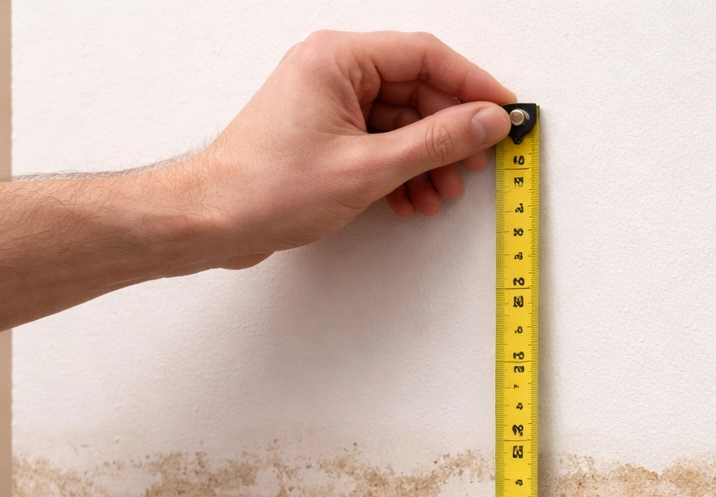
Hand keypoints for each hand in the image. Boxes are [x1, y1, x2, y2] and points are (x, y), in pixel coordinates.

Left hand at [156, 30, 515, 268]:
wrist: (212, 222)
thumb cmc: (266, 188)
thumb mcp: (367, 168)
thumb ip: (436, 142)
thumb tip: (486, 122)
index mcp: (337, 58)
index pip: (425, 56)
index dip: (472, 85)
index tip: (503, 112)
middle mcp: (331, 70)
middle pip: (415, 89)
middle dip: (448, 133)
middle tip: (475, 165)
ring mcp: (326, 102)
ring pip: (399, 120)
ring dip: (425, 159)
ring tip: (440, 193)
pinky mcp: (322, 133)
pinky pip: (377, 140)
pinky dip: (399, 168)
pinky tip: (410, 199)